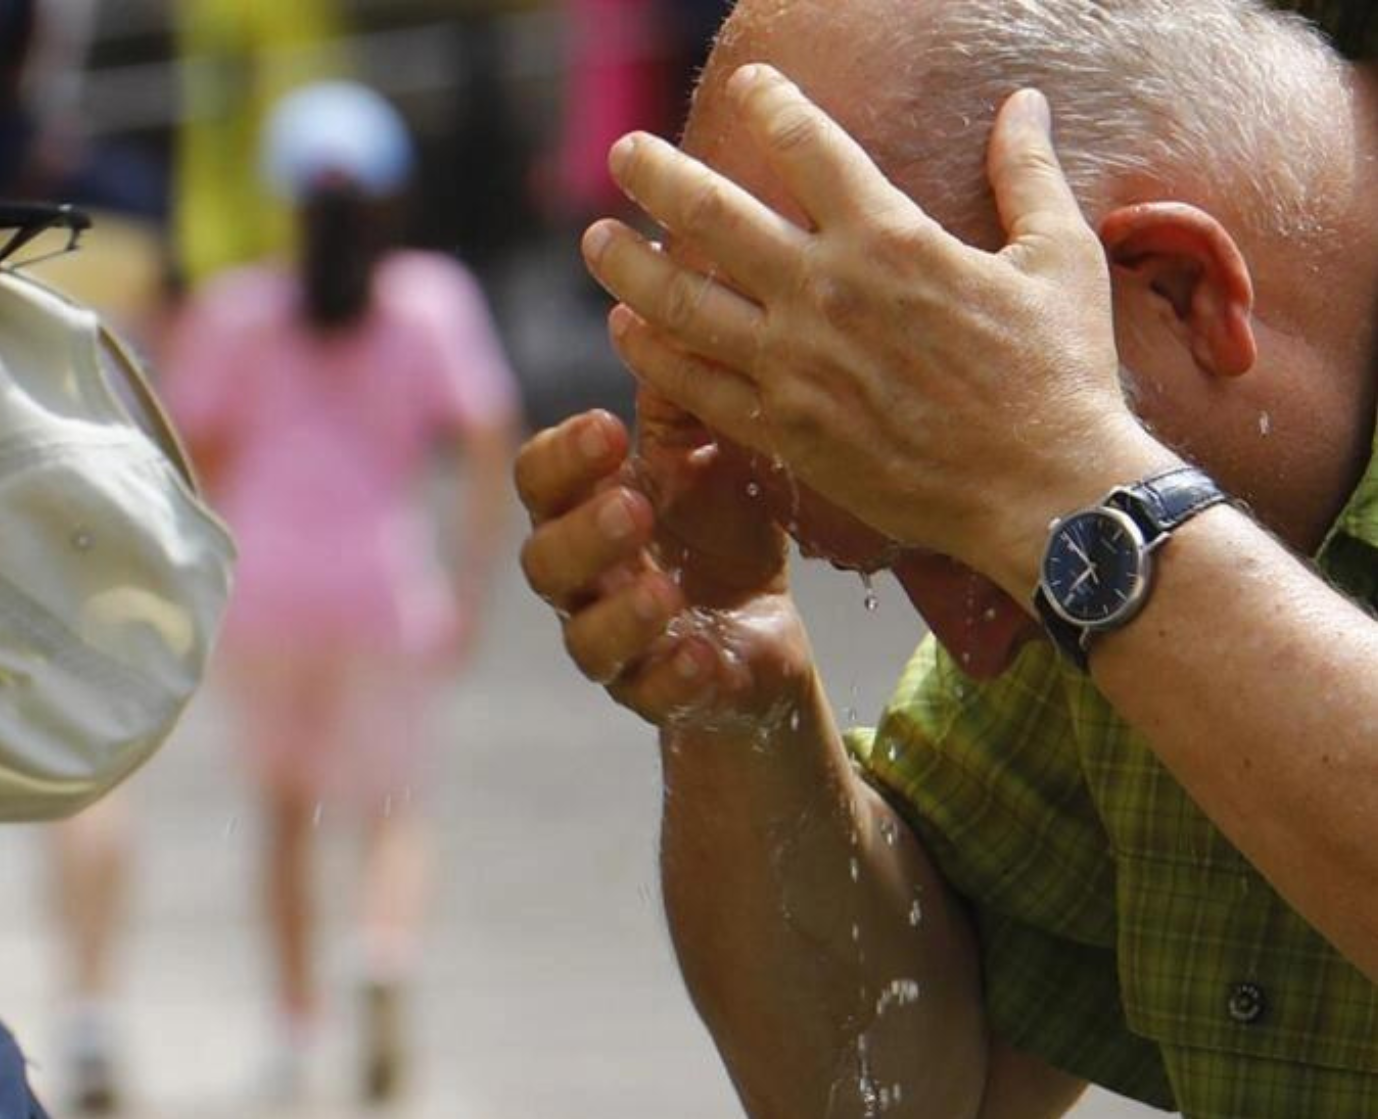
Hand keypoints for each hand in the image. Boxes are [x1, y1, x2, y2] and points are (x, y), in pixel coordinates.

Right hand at [514, 398, 813, 729]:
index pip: (540, 480)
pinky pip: (649, 696)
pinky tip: (702, 656)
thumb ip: (681, 401)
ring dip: (621, 614)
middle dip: (584, 533)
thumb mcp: (710, 454)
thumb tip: (663, 308)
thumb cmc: (720, 526)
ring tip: (665, 591)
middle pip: (545, 561)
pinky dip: (672, 678)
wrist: (764, 626)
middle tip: (631, 506)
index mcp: (584, 506)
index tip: (607, 428)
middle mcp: (584, 578)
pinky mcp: (661, 694)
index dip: (563, 457)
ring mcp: (616, 643)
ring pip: (585, 639)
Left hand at [582, 66, 1177, 597]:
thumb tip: (1023, 103)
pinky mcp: (783, 429)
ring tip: (596, 240)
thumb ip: (1028, 174)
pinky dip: (653, 355)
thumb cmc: (1060, 374)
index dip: (771, 105)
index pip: (809, 147)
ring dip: (629, 266)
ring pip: (682, 303)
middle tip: (623, 153)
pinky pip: (696, 386)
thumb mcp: (1060, 257)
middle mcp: (826, 292)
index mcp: (891, 238)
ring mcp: (795, 364)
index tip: (747, 86)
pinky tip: (627, 330)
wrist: (1044, 492)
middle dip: (657, 176)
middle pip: (712, 216)